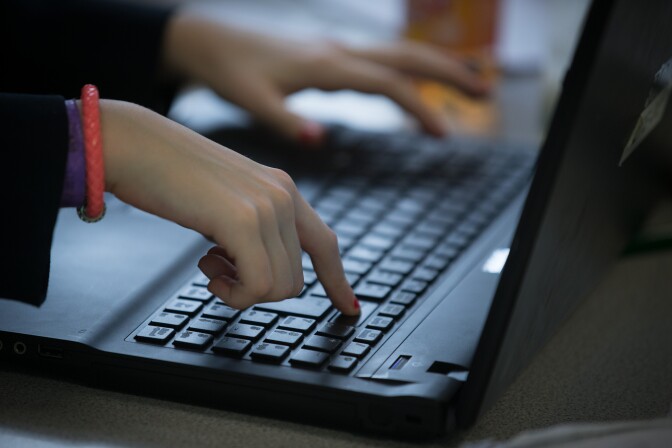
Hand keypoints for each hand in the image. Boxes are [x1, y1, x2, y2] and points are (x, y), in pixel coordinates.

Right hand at [100, 99, 358, 314]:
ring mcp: (267, 207)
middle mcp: (283, 196)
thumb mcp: (226, 200)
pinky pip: (258, 286)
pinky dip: (233, 294)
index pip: (326, 244)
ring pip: (279, 287)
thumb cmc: (168, 173)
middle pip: (295, 279)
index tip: (350, 307)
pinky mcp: (243, 221)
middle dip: (258, 288)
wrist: (133, 143)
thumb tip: (261, 270)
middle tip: (219, 268)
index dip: (338, 281)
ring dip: (242, 291)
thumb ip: (253, 227)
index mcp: (282, 188)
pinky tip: (208, 271)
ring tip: (209, 264)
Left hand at [163, 13, 489, 144]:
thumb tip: (320, 140)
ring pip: (398, 53)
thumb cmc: (229, 71)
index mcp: (326, 66)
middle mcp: (339, 52)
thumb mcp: (252, 100)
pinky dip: (408, 70)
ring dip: (435, 67)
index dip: (420, 108)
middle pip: (407, 57)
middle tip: (486, 92)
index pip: (387, 84)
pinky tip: (418, 83)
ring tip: (470, 85)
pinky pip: (380, 60)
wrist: (208, 40)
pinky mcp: (331, 56)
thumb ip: (286, 121)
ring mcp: (337, 50)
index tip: (444, 133)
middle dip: (449, 73)